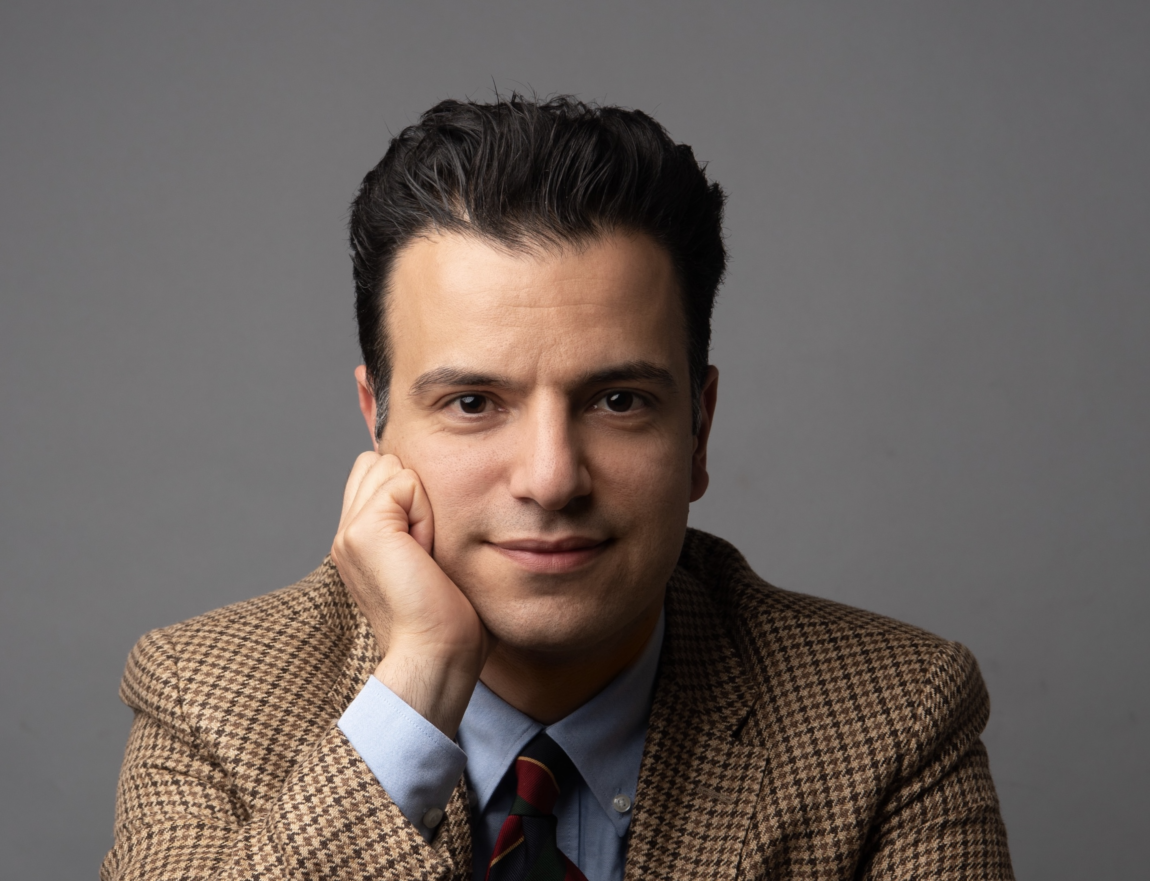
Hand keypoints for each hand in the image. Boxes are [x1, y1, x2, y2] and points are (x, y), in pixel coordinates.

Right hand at [331, 452, 490, 736]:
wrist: (437, 653)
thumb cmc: (448, 617)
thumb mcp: (428, 557)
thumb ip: (416, 521)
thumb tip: (428, 489)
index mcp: (356, 540)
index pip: (377, 471)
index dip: (412, 497)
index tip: (425, 549)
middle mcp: (345, 534)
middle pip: (382, 462)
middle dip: (414, 493)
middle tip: (426, 549)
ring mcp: (348, 531)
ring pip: (393, 468)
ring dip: (422, 503)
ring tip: (425, 552)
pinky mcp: (363, 530)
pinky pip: (405, 482)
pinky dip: (426, 511)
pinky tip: (424, 552)